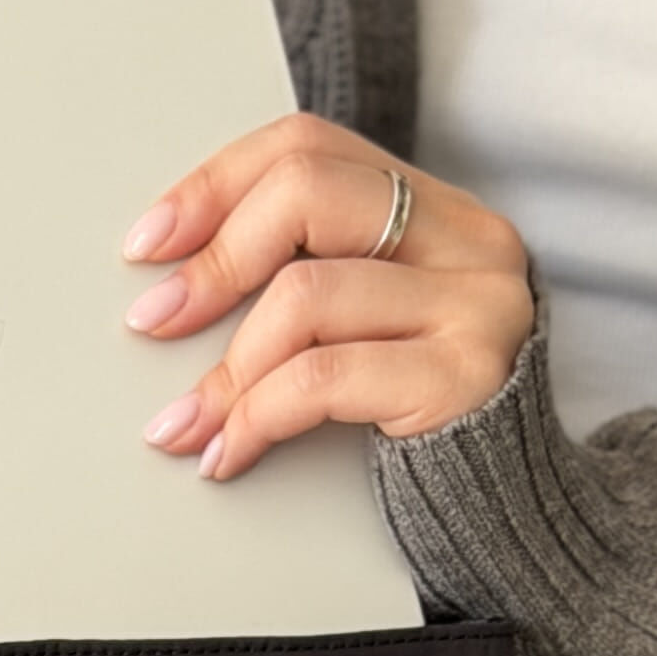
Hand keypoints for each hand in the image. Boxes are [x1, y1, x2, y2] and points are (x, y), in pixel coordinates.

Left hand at [122, 113, 533, 482]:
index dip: (216, 185)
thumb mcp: (363, 326)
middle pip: (307, 191)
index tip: (149, 243)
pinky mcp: (466, 376)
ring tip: (187, 423)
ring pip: (305, 294)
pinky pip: (323, 377)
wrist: (507, 509)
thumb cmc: (417, 415)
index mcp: (435, 207)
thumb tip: (174, 292)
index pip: (309, 146)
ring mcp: (476, 303)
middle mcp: (467, 238)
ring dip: (227, 370)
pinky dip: (256, 417)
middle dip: (214, 261)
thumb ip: (307, 277)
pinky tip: (229, 451)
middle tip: (156, 322)